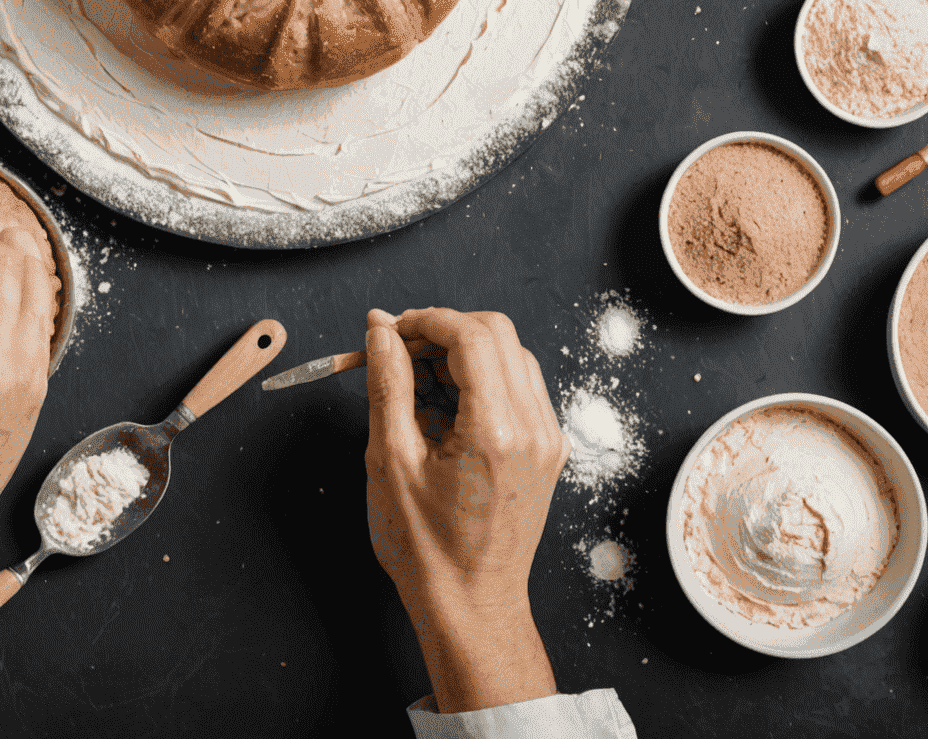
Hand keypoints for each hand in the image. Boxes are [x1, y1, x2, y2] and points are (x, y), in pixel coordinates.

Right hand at [364, 306, 566, 711]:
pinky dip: (480, 379)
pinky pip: (517, 387)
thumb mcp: (390, 460)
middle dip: (443, 330)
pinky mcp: (546, 449)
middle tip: (399, 351)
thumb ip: (388, 384)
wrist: (472, 606)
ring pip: (510, 356)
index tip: (391, 330)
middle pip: (497, 334)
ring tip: (417, 385)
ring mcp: (546, 439)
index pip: (472, 335)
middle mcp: (534, 428)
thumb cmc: (428, 550)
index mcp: (496, 431)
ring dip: (462, 353)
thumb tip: (381, 332)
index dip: (425, 320)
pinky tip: (443, 406)